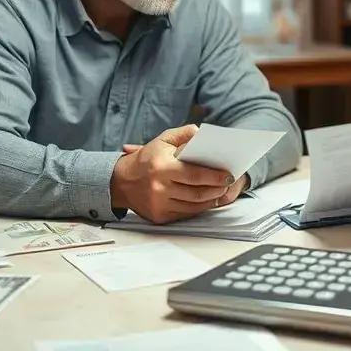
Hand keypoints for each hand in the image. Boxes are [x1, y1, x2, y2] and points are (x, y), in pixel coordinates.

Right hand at [124, 142, 248, 208]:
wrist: (121, 182)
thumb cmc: (146, 158)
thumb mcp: (162, 139)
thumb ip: (184, 133)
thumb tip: (202, 133)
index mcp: (161, 167)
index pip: (195, 175)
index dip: (214, 177)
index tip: (229, 175)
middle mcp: (159, 188)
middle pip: (197, 193)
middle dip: (217, 189)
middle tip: (228, 183)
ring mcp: (159, 205)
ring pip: (194, 206)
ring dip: (211, 200)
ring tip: (221, 191)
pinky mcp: (159, 217)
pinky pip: (185, 214)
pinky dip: (199, 208)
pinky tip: (207, 200)